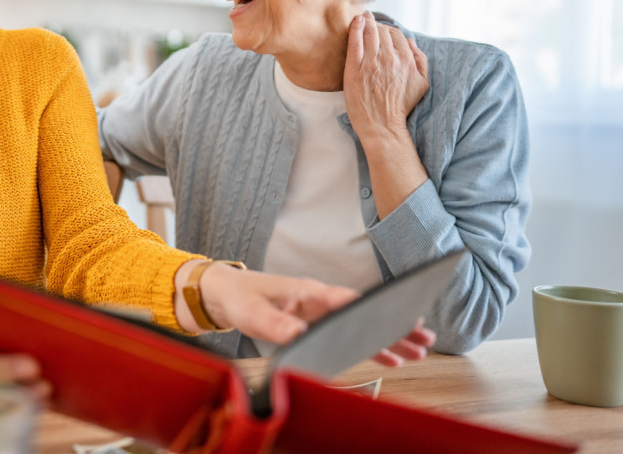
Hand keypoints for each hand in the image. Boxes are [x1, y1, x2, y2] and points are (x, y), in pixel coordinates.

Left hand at [184, 262, 435, 366]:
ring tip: (418, 351)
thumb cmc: (240, 298)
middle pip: (363, 312)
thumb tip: (299, 335)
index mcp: (308, 292)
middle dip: (394, 326)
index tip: (402, 316)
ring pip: (360, 324)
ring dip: (388, 337)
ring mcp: (319, 311)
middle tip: (425, 339)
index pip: (348, 299)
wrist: (226, 294)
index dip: (375, 308)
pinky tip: (390, 358)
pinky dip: (369, 345)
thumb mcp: (254, 314)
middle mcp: (319, 300)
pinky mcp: (315, 322)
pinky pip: (348, 334)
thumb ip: (276, 325)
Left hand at [343, 12, 428, 143]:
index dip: (388, 30)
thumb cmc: (400, 107)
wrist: (382, 125)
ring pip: (370, 33)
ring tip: (363, 16)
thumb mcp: (422, 84)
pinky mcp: (355, 69)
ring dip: (366, 21)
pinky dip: (356, 29)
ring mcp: (371, 63)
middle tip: (370, 21)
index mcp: (406, 60)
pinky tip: (355, 21)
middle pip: (382, 32)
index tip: (382, 30)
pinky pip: (355, 42)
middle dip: (376, 25)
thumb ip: (420, 60)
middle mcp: (390, 58)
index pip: (397, 35)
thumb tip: (412, 41)